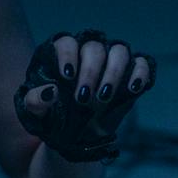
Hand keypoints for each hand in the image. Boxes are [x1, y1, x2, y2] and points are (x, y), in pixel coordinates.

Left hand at [14, 28, 157, 162]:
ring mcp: (112, 61)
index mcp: (64, 55)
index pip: (67, 43)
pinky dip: (140, 73)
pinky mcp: (131, 74)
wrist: (75, 135)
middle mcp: (89, 53)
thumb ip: (35, 101)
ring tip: (104, 97)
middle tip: (83, 98)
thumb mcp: (37, 113)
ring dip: (113, 72)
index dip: (68, 55)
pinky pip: (141, 63)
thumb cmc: (53, 117)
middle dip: (90, 72)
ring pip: (119, 51)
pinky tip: (133, 89)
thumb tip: (50, 92)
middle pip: (94, 48)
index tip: (67, 76)